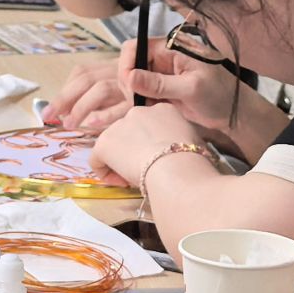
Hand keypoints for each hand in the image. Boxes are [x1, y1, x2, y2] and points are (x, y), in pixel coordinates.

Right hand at [58, 37, 245, 134]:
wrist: (233, 114)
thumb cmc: (220, 94)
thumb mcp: (194, 88)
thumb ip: (162, 83)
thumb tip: (129, 78)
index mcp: (165, 49)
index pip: (132, 50)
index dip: (126, 67)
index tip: (128, 86)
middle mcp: (151, 63)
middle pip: (113, 68)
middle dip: (92, 86)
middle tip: (81, 106)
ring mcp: (148, 81)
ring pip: (111, 86)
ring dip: (90, 101)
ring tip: (64, 117)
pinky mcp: (148, 99)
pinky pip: (121, 103)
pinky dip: (105, 113)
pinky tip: (89, 124)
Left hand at [88, 98, 203, 186]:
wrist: (177, 169)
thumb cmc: (194, 161)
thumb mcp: (195, 143)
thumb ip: (182, 142)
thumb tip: (181, 153)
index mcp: (163, 109)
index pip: (150, 125)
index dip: (152, 144)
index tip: (159, 160)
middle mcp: (139, 111)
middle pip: (130, 133)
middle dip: (134, 151)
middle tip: (146, 169)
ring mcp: (119, 125)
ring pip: (114, 146)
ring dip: (121, 161)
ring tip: (135, 178)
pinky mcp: (104, 142)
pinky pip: (97, 160)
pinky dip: (106, 173)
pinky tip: (122, 183)